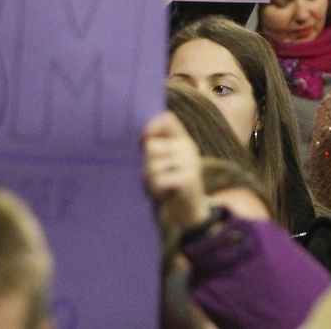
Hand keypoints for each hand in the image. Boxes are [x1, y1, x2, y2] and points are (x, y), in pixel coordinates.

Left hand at [142, 111, 208, 230]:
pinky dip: (157, 191)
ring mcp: (190, 163)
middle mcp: (188, 148)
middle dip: (146, 164)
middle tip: (156, 176)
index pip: (166, 118)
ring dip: (150, 181)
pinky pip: (159, 181)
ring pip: (153, 166)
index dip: (150, 127)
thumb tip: (140, 138)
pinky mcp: (189, 179)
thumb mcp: (164, 161)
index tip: (142, 142)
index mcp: (182, 139)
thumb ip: (155, 147)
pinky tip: (165, 194)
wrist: (190, 211)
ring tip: (161, 186)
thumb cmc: (169, 184)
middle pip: (151, 146)